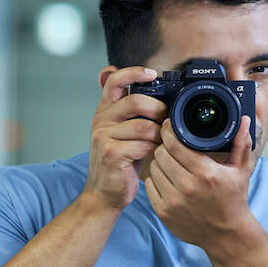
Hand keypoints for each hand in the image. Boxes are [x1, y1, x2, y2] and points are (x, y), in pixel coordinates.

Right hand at [82, 66, 168, 209]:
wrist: (104, 194)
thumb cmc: (121, 162)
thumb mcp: (124, 132)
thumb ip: (134, 114)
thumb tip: (159, 93)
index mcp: (104, 111)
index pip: (114, 80)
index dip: (134, 73)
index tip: (152, 74)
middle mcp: (101, 120)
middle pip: (135, 101)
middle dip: (158, 110)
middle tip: (166, 120)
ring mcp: (103, 137)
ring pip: (144, 126)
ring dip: (159, 134)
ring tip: (161, 142)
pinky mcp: (111, 154)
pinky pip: (143, 145)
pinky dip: (155, 150)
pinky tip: (154, 155)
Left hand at [144, 115, 258, 252]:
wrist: (226, 235)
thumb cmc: (234, 200)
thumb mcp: (241, 171)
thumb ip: (241, 144)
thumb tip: (244, 120)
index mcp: (205, 173)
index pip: (175, 144)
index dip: (169, 131)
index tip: (169, 126)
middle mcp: (188, 187)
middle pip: (161, 154)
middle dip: (163, 145)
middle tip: (169, 144)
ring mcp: (173, 201)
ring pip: (154, 168)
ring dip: (159, 162)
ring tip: (168, 161)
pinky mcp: (164, 212)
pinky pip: (149, 185)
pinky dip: (155, 178)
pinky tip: (165, 177)